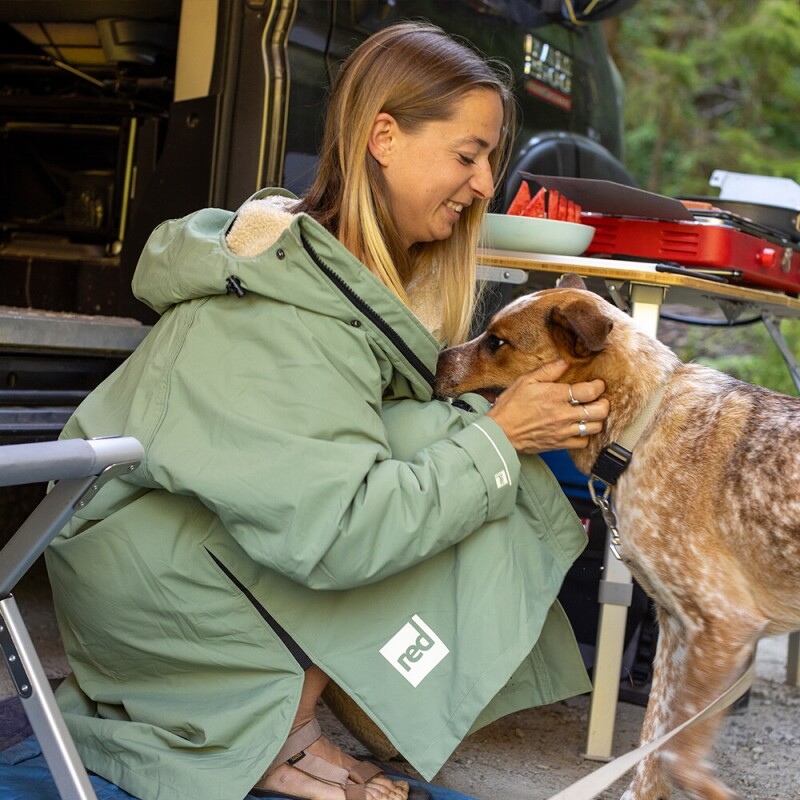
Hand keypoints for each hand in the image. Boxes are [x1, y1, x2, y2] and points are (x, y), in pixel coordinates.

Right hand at [486, 360, 607, 453]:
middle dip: (604, 403)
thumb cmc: (510, 406)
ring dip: (596, 419)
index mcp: (556, 396)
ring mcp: (563, 431)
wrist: (501, 432)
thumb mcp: (525, 381)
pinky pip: (583, 442)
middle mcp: (563, 414)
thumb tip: (564, 363)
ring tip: (591, 413)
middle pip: (599, 411)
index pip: (590, 391)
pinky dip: (585, 436)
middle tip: (599, 399)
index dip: (599, 386)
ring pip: (595, 427)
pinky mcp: (560, 444)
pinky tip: (579, 428)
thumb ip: (547, 371)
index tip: (597, 384)